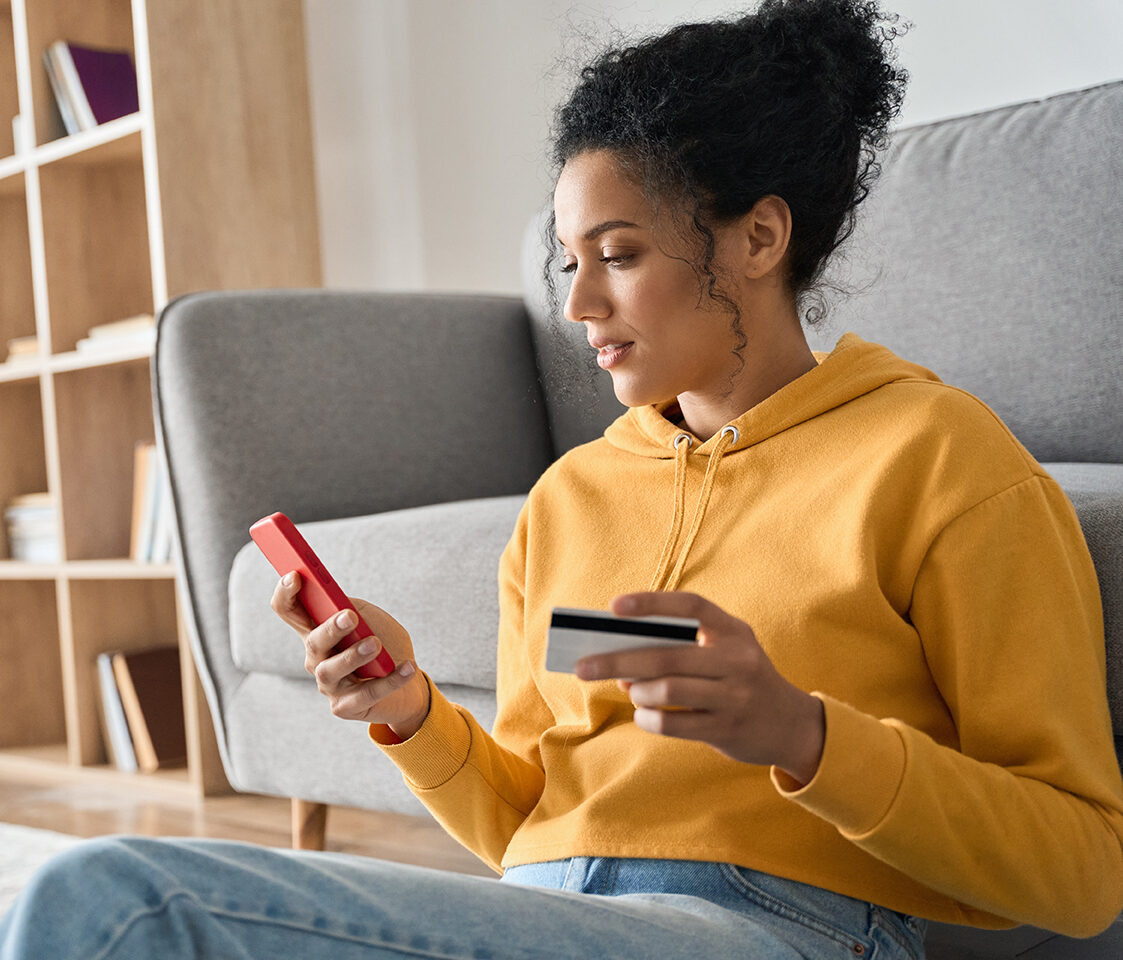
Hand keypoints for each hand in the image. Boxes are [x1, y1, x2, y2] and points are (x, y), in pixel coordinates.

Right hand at [270, 572, 430, 738]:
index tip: (295, 576)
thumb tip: (343, 607)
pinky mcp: (345, 707)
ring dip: (354, 655)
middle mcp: (316, 658)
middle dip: (330, 629)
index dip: (285, 593)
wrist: (409, 681)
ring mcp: (328, 685)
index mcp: (317, 630)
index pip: (288, 610)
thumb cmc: (386, 644)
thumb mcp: (371, 619)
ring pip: (331, 670)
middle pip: (313, 642)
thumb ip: (355, 609)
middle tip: (350, 617)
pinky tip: (407, 667)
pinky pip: (366, 694)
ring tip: (376, 644)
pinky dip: (390, 680)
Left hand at [575, 591, 824, 784]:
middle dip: (618, 659)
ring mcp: (735, 696)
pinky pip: (674, 724)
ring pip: (668, 690)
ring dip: (638, 691)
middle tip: (583, 666)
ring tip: (631, 690)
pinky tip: (644, 715)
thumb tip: (622, 656)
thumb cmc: (742, 680)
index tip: (613, 607)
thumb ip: (682, 648)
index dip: (652, 603)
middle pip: (667, 655)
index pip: (691, 605)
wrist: (791, 725)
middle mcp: (738, 660)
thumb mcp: (725, 652)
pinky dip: (649, 719)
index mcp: (734, 631)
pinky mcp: (727, 729)